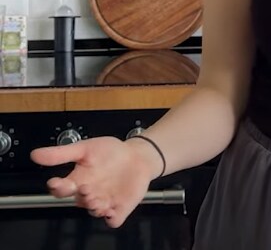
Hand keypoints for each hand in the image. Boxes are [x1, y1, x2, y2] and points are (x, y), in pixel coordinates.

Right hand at [30, 136, 158, 227]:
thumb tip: (35, 154)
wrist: (138, 156)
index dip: (57, 187)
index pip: (61, 189)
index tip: (55, 182)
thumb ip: (62, 153)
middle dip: (81, 197)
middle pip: (79, 201)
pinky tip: (112, 212)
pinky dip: (112, 218)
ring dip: (95, 207)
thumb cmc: (110, 153)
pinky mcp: (120, 208)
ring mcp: (104, 202)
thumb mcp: (86, 148)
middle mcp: (89, 194)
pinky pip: (113, 219)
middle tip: (86, 188)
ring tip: (98, 200)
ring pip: (94, 212)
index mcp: (78, 181)